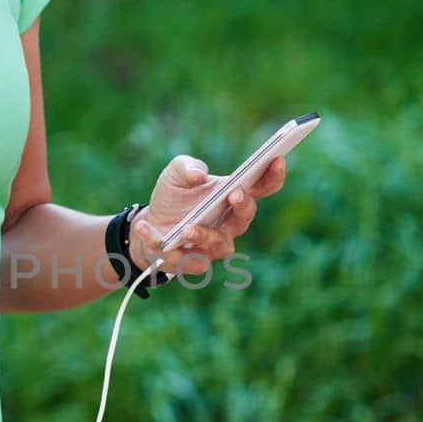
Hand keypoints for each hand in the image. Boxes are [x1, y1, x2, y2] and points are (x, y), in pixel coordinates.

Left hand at [128, 153, 286, 279]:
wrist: (147, 225)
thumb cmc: (172, 197)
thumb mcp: (175, 173)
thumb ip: (187, 166)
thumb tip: (199, 175)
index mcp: (232, 197)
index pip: (261, 188)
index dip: (273, 175)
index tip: (277, 159)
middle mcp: (229, 224)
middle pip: (244, 218)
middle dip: (243, 206)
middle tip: (235, 192)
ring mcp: (212, 246)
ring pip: (220, 246)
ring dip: (205, 236)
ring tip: (188, 228)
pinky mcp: (190, 262)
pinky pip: (182, 260)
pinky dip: (161, 245)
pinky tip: (145, 228)